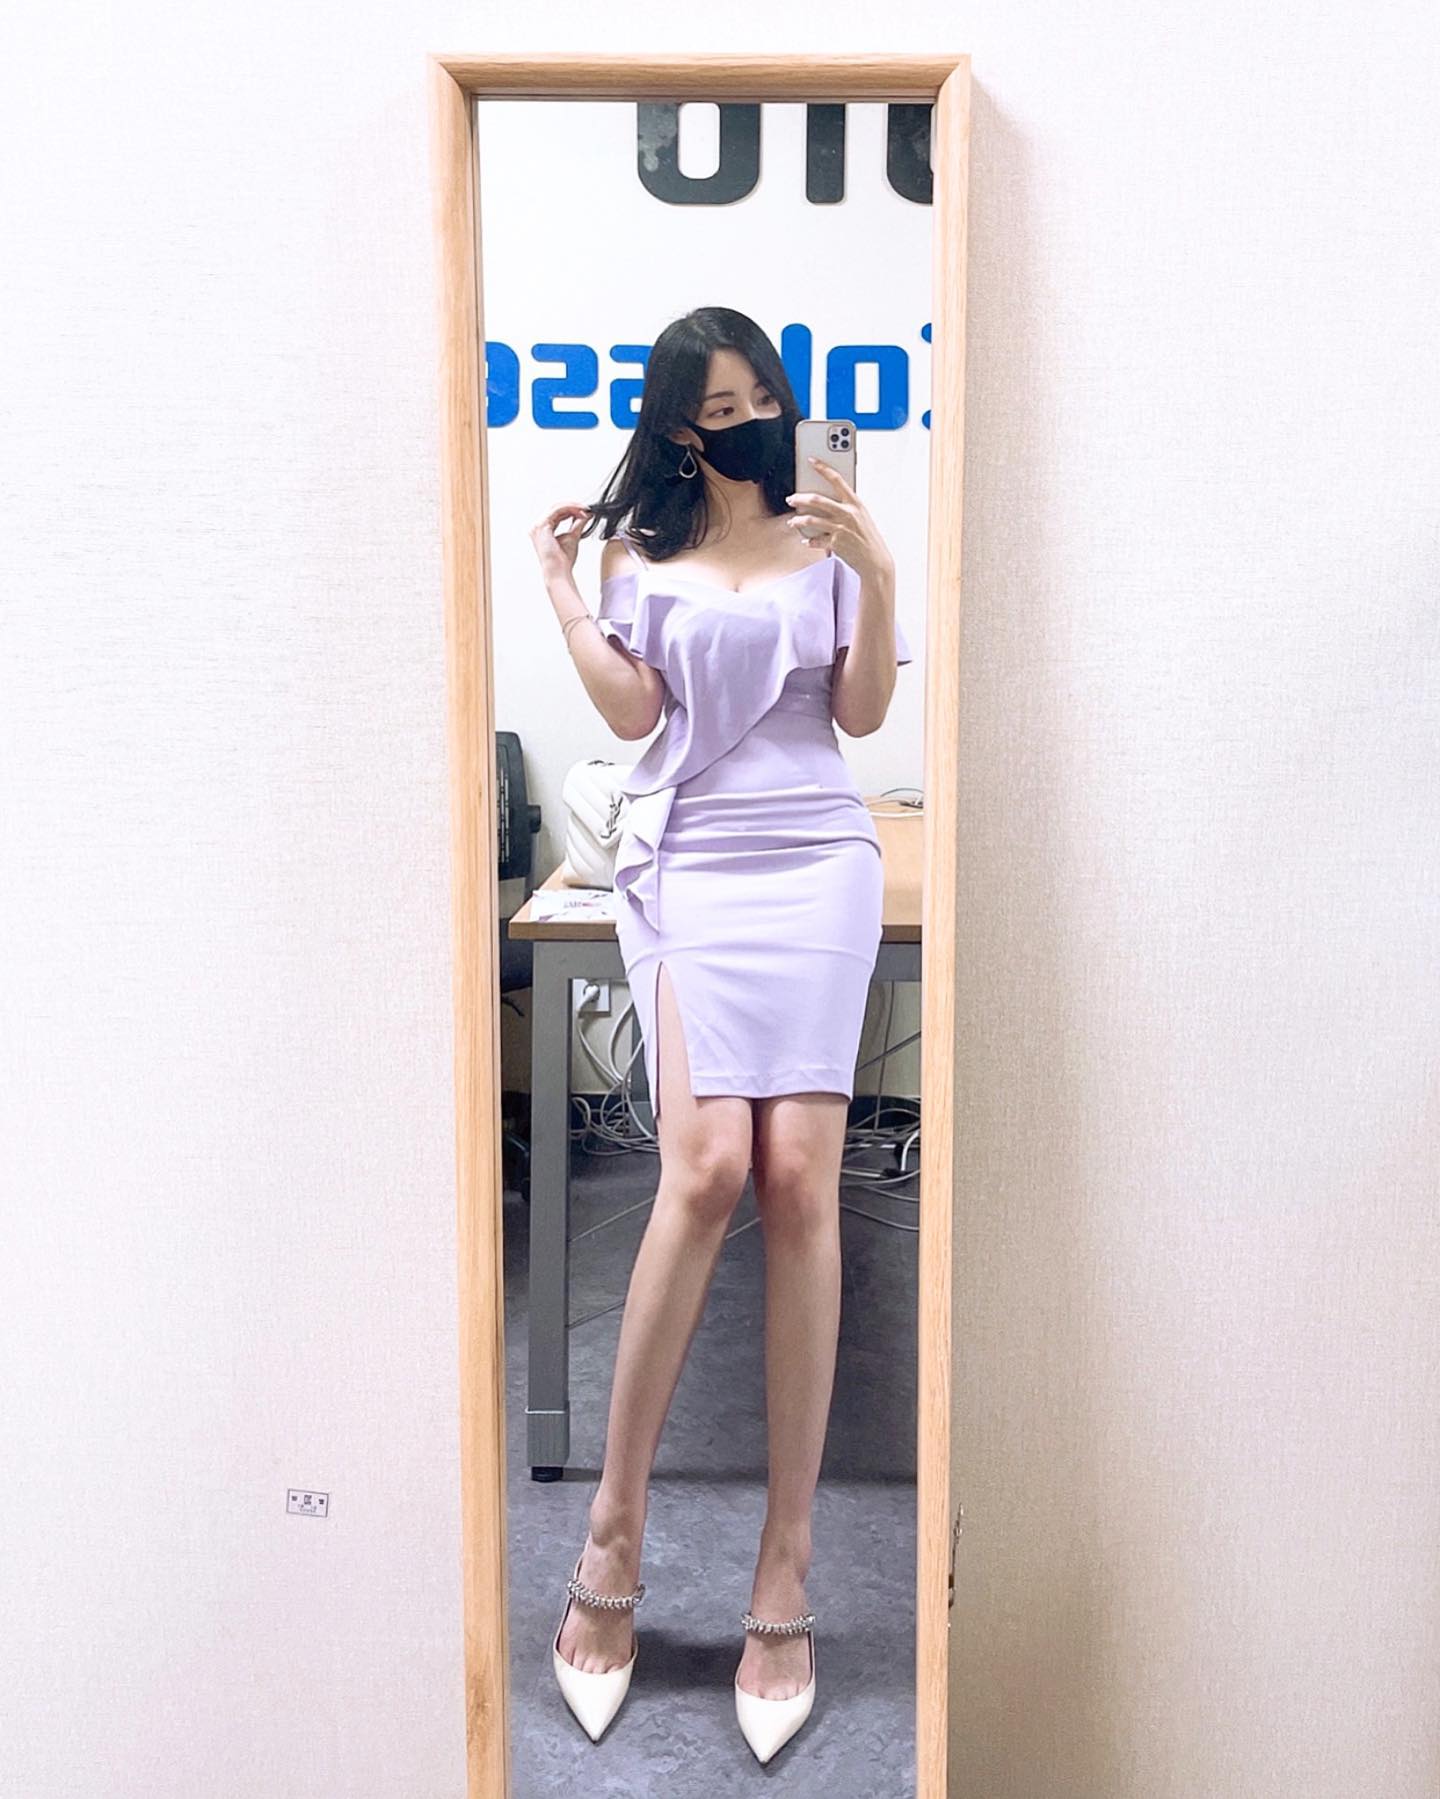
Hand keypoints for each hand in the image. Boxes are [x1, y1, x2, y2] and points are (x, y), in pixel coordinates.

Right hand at [530, 503, 590, 578]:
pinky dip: (570, 508)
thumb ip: (578, 524)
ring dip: (572, 507)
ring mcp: (538, 526)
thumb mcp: (573, 537)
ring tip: (584, 510)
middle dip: (572, 506)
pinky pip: (557, 510)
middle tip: (586, 509)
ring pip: (556, 507)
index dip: (571, 510)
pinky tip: (580, 512)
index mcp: (543, 530)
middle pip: (555, 508)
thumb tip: (587, 514)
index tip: (585, 511)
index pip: (557, 514)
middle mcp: (538, 527)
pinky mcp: (541, 526)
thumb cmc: (563, 561)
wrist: (559, 571)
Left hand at [784, 459, 893, 583]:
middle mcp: (847, 513)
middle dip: (800, 498)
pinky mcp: (835, 543)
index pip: (837, 479)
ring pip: (811, 520)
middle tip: (791, 499)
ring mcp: (841, 528)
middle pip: (817, 500)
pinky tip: (806, 541)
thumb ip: (847, 507)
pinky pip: (815, 540)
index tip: (811, 461)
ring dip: (798, 520)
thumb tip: (828, 500)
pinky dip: (809, 541)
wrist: (875, 560)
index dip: (823, 468)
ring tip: (793, 521)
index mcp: (855, 503)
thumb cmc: (868, 537)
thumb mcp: (862, 517)